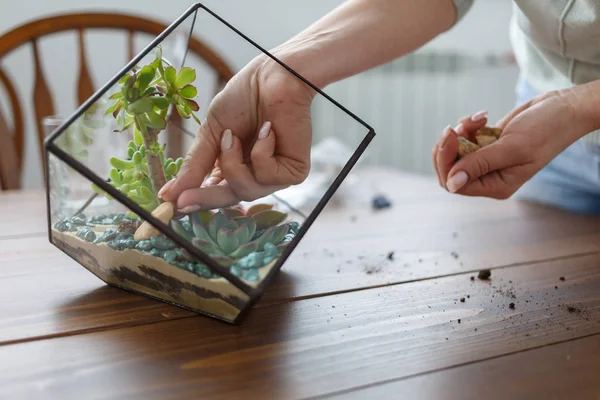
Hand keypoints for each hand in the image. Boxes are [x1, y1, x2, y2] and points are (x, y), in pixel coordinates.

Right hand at [158, 55, 314, 211]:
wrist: (271, 78)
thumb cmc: (243, 99)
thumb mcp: (211, 133)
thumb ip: (195, 164)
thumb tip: (170, 193)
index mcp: (231, 169)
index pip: (211, 194)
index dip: (192, 201)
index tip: (169, 207)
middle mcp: (253, 176)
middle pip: (227, 200)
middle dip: (204, 197)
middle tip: (182, 200)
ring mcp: (274, 177)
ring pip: (245, 190)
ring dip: (232, 162)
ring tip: (232, 136)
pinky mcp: (294, 173)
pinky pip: (266, 176)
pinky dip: (260, 152)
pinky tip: (266, 130)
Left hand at [432, 90, 593, 198]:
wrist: (563, 109)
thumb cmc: (546, 130)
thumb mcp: (513, 148)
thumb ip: (481, 164)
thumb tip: (452, 183)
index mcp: (495, 186)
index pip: (454, 184)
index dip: (446, 162)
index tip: (452, 136)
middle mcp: (489, 177)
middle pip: (449, 170)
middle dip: (446, 148)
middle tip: (453, 128)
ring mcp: (487, 160)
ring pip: (453, 153)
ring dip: (458, 133)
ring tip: (477, 119)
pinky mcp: (487, 144)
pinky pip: (463, 139)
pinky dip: (467, 125)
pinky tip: (483, 116)